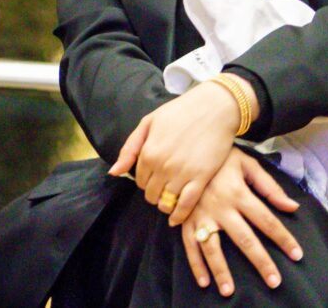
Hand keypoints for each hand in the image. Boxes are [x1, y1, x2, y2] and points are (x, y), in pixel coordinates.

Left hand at [110, 78, 246, 224]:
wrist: (214, 108)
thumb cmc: (179, 112)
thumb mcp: (148, 123)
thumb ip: (129, 149)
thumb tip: (113, 172)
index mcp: (148, 152)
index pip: (139, 180)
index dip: (144, 181)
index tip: (152, 176)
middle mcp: (162, 166)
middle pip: (151, 194)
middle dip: (153, 193)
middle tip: (161, 187)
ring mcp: (182, 173)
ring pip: (166, 203)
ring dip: (165, 204)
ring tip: (169, 198)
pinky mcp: (201, 178)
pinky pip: (186, 205)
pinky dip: (179, 215)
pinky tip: (176, 218)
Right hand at [181, 149, 302, 297]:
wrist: (185, 145)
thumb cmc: (220, 156)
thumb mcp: (246, 164)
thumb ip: (269, 186)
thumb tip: (292, 207)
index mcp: (238, 192)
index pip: (266, 220)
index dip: (283, 238)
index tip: (297, 255)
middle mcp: (220, 206)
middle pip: (245, 239)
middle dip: (261, 262)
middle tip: (274, 282)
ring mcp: (200, 214)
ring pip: (213, 247)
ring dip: (221, 270)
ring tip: (229, 291)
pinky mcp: (185, 218)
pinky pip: (189, 244)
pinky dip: (195, 263)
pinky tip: (203, 280)